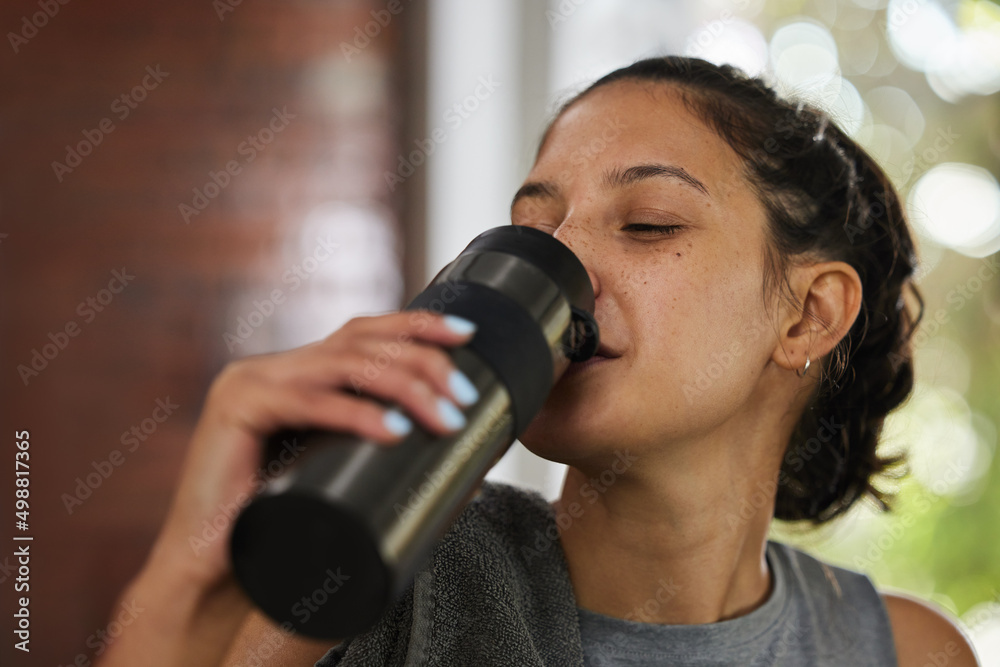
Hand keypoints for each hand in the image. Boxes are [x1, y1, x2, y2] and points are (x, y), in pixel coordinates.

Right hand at [100, 311, 477, 665]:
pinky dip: (356, 414)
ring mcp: (250, 382)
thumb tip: (473, 472)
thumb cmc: (284, 534)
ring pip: (343, 364)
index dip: (416, 325)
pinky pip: (308, 402)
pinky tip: (393, 430)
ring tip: (445, 418)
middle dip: (423, 360)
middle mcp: (273, 368)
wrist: (219, 576)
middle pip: (361, 341)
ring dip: (405, 385)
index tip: (466, 335)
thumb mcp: (348, 483)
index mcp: (297, 375)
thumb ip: (395, 468)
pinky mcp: (235, 408)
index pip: (363, 332)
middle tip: (465, 396)